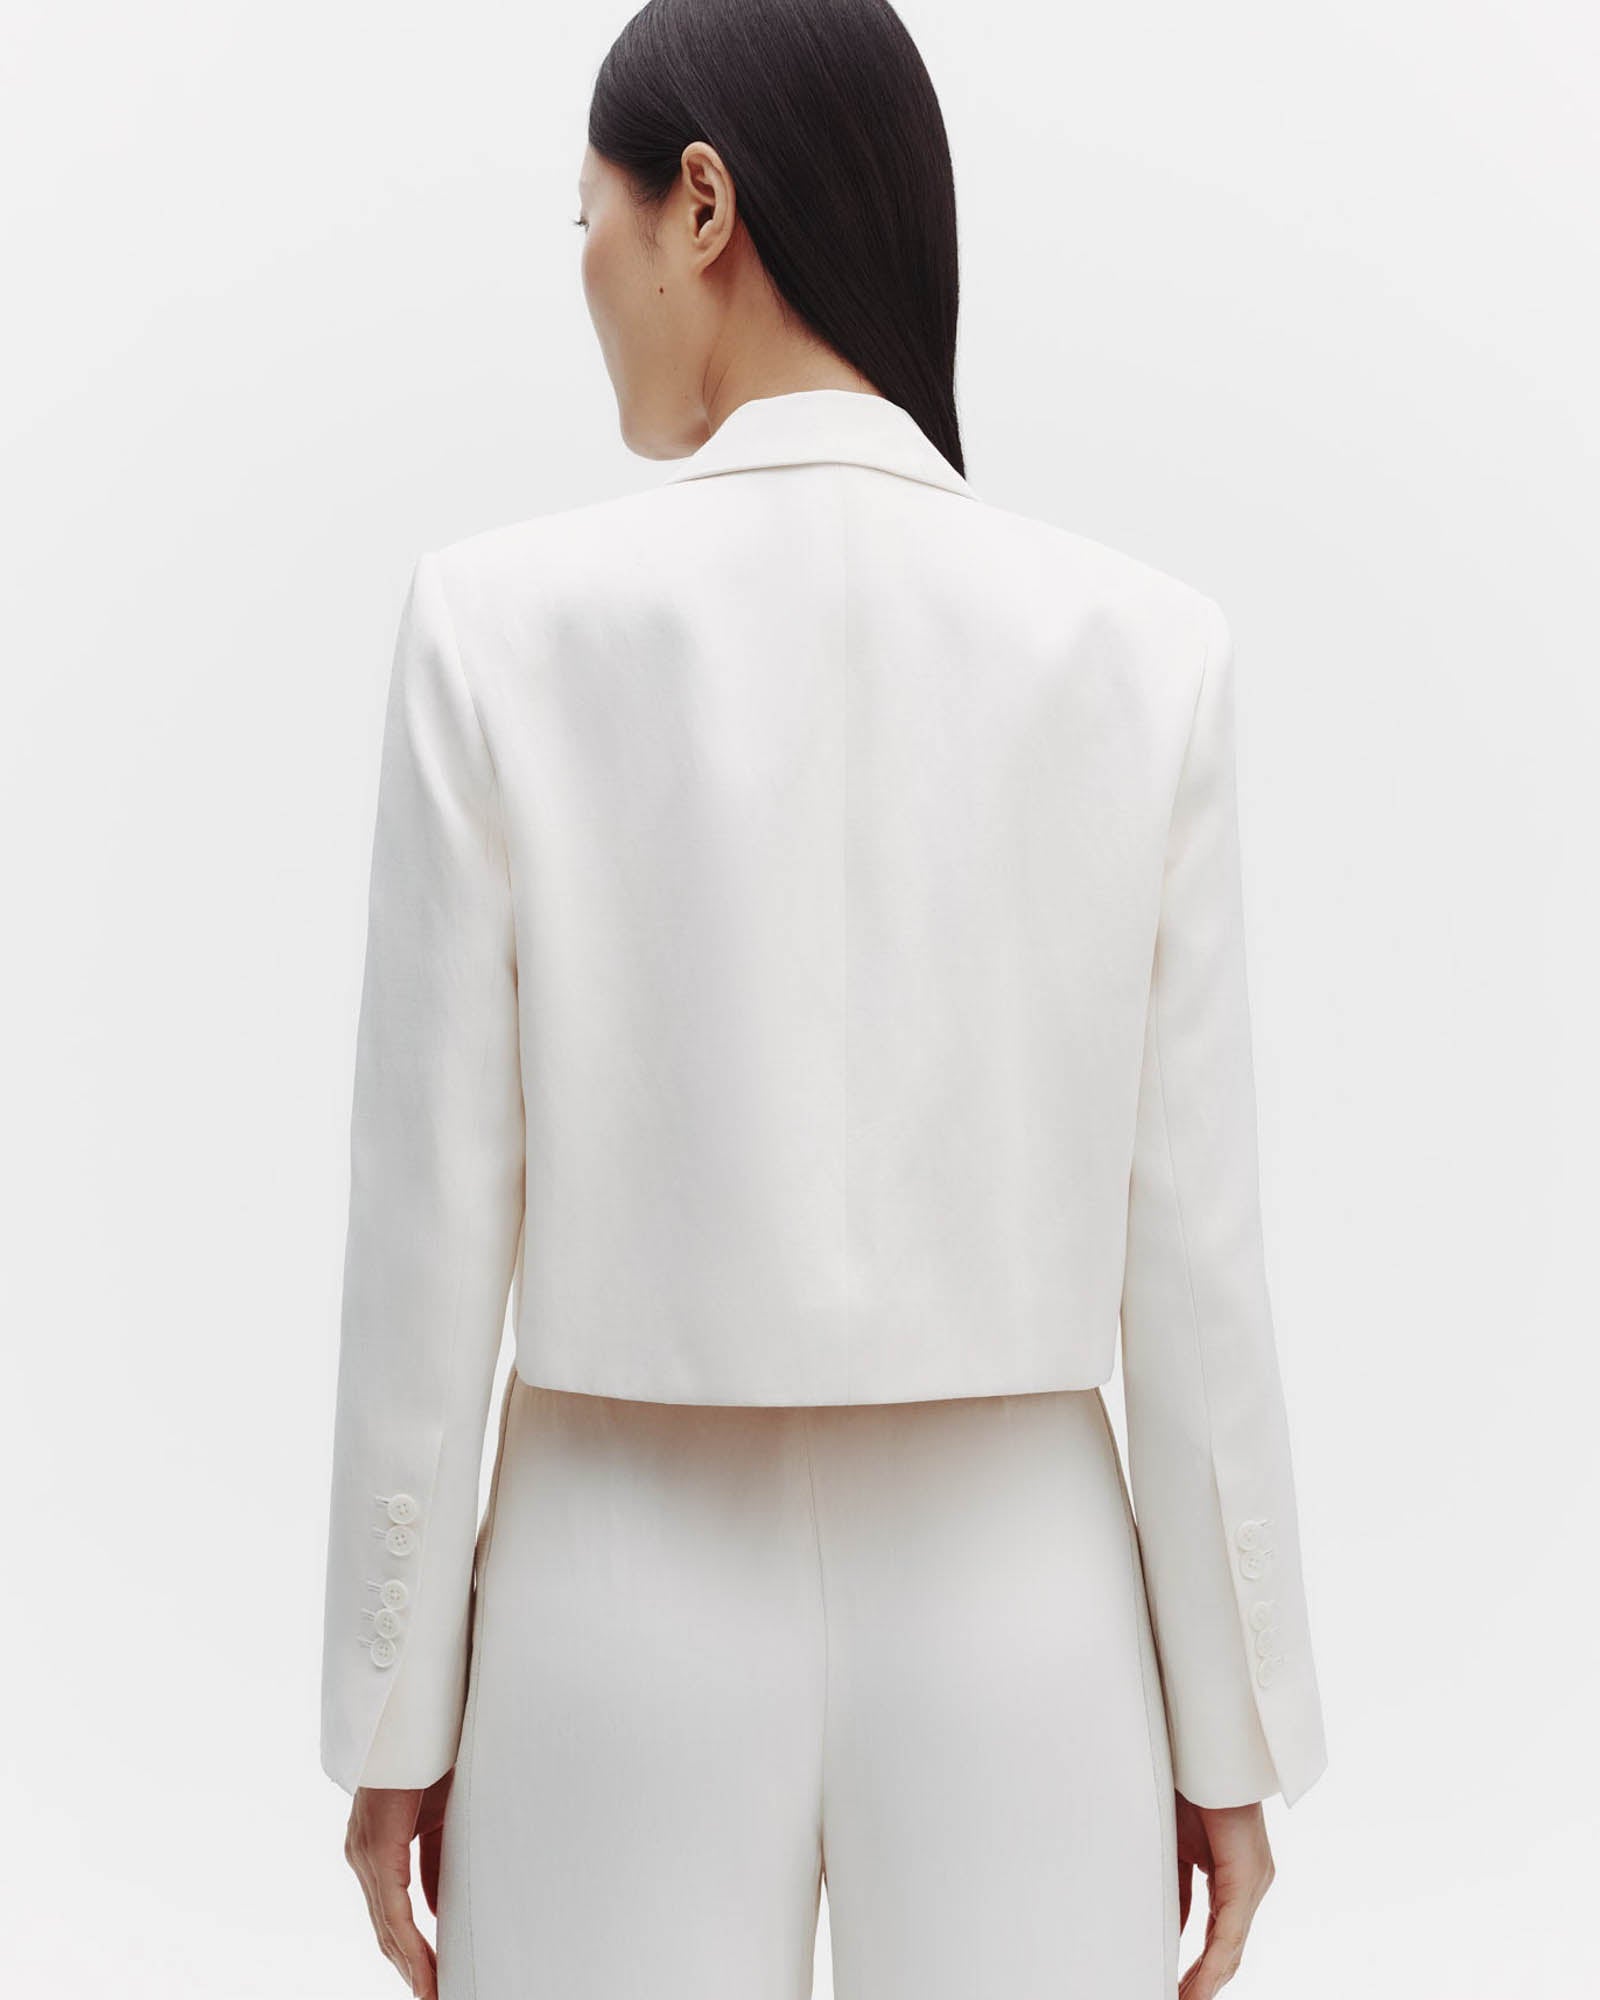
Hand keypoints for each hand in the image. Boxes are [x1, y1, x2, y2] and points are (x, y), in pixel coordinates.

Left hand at [344, 1772, 453, 1996]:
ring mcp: (365, 1851)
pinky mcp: (376, 1846)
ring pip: (387, 1927)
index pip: (391, 1915)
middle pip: (385, 1931)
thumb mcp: (437, 1816)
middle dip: (411, 1970)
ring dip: (412, 1968)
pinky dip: (411, 1945)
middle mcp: (362, 1854)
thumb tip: (435, 1907)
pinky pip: (393, 1910)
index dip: (411, 1952)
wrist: (414, 1711)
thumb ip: (432, 1859)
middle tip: (434, 1997)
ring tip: (433, 1995)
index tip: (430, 1981)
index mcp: (375, 1846)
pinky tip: (426, 1972)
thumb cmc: (429, 1755)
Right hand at [1174, 1792, 1274, 1997]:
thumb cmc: (1190, 1787)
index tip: (1180, 1987)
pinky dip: (1211, 1962)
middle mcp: (1251, 1881)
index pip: (1217, 1932)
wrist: (1207, 1751)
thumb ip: (1177, 1882)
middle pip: (1226, 1948)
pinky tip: (1197, 1986)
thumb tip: (1167, 1917)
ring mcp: (1253, 1881)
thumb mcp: (1177, 1844)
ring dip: (1206, 1980)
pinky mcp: (1247, 1877)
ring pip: (1230, 1947)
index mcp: (1233, 1873)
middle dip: (1202, 1980)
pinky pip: (1228, 1931)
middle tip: (1180, 1999)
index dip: (1200, 1964)